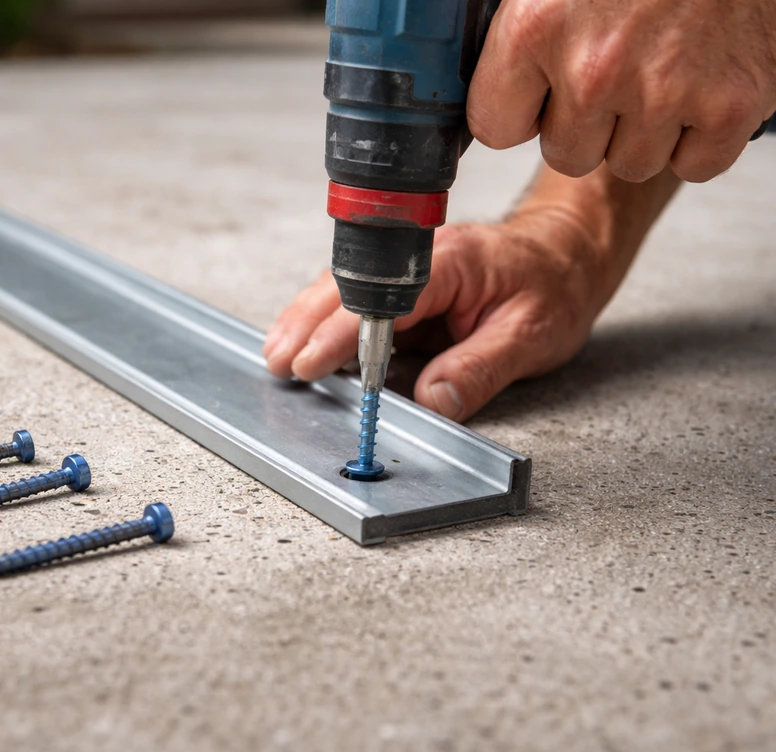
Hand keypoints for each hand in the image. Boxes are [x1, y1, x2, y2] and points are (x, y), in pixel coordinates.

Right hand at [264, 210, 607, 421]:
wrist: (568, 252)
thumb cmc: (555, 287)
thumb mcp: (531, 335)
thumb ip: (479, 368)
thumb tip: (432, 403)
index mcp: (450, 263)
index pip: (382, 299)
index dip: (342, 333)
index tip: (312, 362)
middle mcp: (421, 257)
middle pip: (348, 288)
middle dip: (307, 325)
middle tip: (279, 361)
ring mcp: (410, 267)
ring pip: (345, 290)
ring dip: (308, 320)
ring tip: (278, 351)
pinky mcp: (408, 283)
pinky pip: (360, 299)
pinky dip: (326, 318)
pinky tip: (306, 338)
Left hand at [468, 0, 775, 182]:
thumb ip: (522, 33)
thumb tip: (496, 85)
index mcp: (537, 27)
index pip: (496, 127)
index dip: (522, 113)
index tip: (542, 95)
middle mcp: (594, 69)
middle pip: (567, 154)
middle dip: (589, 123)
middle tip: (621, 66)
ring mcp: (662, 92)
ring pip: (630, 163)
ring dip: (645, 130)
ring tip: (665, 67)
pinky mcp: (728, 107)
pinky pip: (695, 164)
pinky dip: (702, 136)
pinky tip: (703, 84)